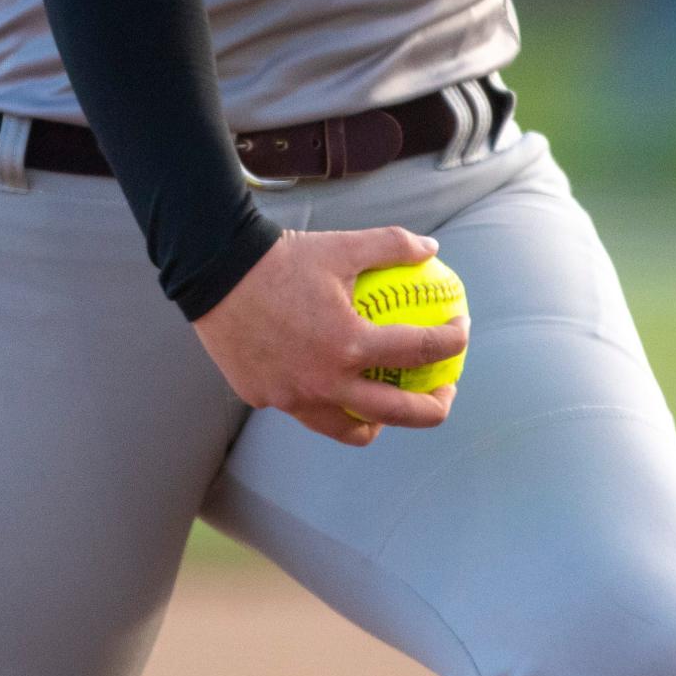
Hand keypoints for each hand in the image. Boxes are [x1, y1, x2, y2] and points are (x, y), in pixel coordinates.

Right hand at [192, 225, 468, 447]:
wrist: (216, 273)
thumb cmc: (283, 259)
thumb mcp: (343, 246)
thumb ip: (392, 246)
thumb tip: (431, 249)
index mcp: (350, 346)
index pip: (419, 351)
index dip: (451, 341)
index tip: (460, 330)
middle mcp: (326, 383)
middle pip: (398, 413)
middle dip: (434, 407)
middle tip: (445, 389)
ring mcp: (294, 398)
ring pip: (350, 429)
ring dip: (379, 421)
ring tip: (390, 402)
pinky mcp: (267, 399)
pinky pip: (307, 409)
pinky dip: (329, 401)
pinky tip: (334, 381)